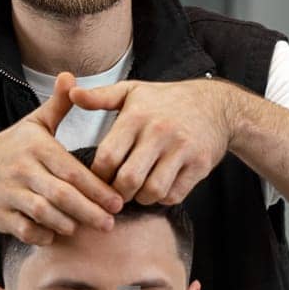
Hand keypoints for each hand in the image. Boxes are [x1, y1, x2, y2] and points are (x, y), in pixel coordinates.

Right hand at [0, 73, 123, 242]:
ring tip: (84, 228)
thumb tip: (71, 77)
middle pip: (62, 195)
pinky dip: (42, 235)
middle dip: (89, 211)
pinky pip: (24, 230)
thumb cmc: (9, 148)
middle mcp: (22, 169)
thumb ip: (58, 105)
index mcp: (37, 147)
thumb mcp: (33, 123)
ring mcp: (8, 193)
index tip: (117, 203)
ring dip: (68, 223)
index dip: (97, 189)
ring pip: (44, 213)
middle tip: (110, 223)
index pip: (73, 171)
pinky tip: (55, 234)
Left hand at [70, 77, 235, 203]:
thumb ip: (100, 97)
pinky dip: (163, 198)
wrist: (216, 106)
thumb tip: (72, 94)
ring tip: (137, 191)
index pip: (108, 156)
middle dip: (118, 193)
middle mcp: (159, 132)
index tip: (99, 179)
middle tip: (116, 192)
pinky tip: (159, 187)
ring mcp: (182, 149)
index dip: (99, 176)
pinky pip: (174, 194)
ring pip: (152, 191)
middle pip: (128, 180)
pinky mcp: (200, 164)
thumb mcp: (132, 92)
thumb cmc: (166, 101)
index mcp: (137, 115)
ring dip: (141, 198)